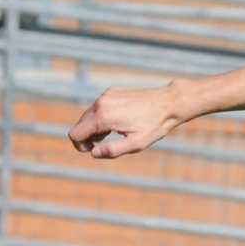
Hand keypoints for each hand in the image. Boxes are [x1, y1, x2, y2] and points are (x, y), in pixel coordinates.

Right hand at [68, 82, 182, 158]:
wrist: (168, 103)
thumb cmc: (154, 126)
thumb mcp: (136, 144)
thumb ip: (112, 151)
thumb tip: (93, 153)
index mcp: (103, 117)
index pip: (75, 134)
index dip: (80, 146)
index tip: (93, 150)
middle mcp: (100, 103)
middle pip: (79, 125)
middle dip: (87, 137)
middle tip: (105, 144)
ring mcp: (105, 95)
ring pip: (88, 115)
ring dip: (94, 128)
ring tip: (112, 134)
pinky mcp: (111, 92)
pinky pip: (97, 107)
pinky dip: (101, 117)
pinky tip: (117, 123)